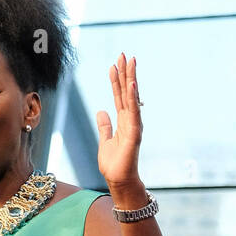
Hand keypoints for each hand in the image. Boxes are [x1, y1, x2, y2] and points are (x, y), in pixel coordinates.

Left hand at [96, 52, 142, 190]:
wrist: (119, 181)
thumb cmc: (114, 165)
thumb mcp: (104, 141)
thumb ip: (104, 126)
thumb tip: (101, 111)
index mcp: (122, 121)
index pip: (119, 96)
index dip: (116, 80)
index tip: (114, 64)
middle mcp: (130, 120)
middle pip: (127, 92)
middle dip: (125, 73)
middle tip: (124, 54)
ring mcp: (134, 125)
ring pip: (132, 97)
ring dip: (131, 79)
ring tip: (130, 62)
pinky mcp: (134, 133)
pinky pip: (134, 111)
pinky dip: (134, 97)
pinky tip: (132, 84)